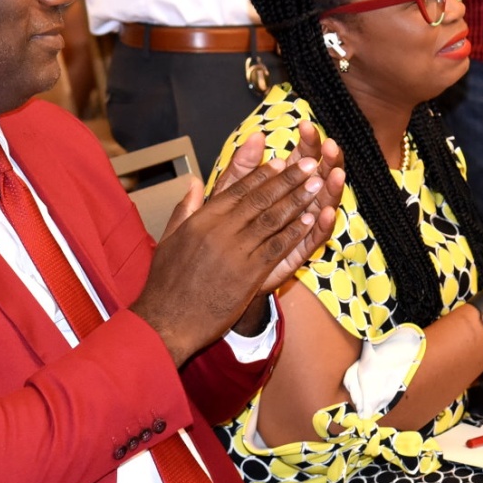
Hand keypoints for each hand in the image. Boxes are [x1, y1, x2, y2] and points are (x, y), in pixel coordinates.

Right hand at [134, 136, 339, 364]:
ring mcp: (236, 252)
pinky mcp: (250, 275)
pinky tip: (310, 220)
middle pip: (260, 199)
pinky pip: (278, 248)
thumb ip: (185, 208)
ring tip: (316, 184)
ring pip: (273, 219)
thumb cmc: (166, 283)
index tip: (282, 161)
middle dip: (288, 180)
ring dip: (297, 201)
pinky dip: (295, 232)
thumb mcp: (169, 239)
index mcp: (202, 219)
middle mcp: (220, 231)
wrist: (168, 321)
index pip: (238, 190)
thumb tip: (194, 182)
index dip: (263, 174)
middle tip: (310, 164)